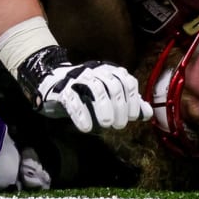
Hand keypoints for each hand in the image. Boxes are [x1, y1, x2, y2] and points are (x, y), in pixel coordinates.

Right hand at [17, 45, 150, 132]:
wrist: (50, 82)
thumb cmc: (83, 92)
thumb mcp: (107, 97)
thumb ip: (127, 103)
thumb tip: (148, 113)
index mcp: (106, 71)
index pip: (126, 80)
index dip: (132, 99)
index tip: (132, 117)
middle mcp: (93, 71)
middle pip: (112, 84)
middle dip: (119, 106)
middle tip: (118, 125)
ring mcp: (76, 78)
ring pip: (95, 88)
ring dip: (104, 108)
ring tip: (106, 125)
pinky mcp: (61, 90)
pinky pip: (73, 99)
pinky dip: (81, 114)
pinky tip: (86, 128)